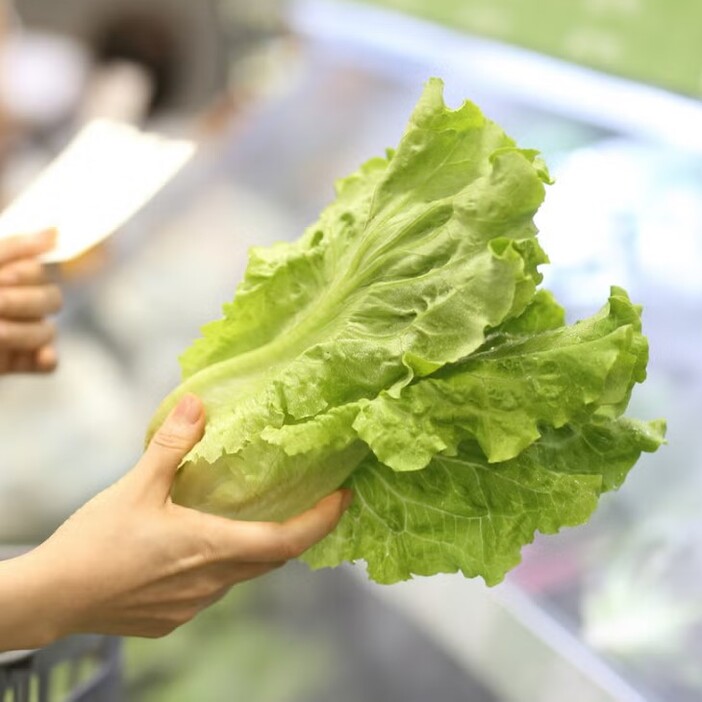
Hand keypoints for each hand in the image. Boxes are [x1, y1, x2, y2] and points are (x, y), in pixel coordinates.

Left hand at [0, 229, 61, 373]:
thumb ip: (16, 247)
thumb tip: (58, 232)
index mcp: (5, 277)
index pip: (37, 271)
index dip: (25, 274)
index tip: (1, 278)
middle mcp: (14, 304)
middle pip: (51, 300)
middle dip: (24, 302)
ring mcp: (15, 336)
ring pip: (47, 332)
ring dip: (23, 332)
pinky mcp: (15, 363)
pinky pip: (47, 363)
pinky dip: (45, 359)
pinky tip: (38, 356)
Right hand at [20, 395, 350, 643]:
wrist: (53, 597)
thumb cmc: (95, 543)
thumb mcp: (136, 485)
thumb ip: (172, 445)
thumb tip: (198, 403)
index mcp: (211, 548)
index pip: (287, 541)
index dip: (321, 520)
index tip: (343, 498)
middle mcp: (212, 583)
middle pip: (272, 559)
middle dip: (295, 531)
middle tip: (307, 502)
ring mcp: (194, 605)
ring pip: (243, 575)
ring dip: (254, 548)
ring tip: (249, 517)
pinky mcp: (174, 618)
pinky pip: (214, 590)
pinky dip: (222, 566)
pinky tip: (200, 548)